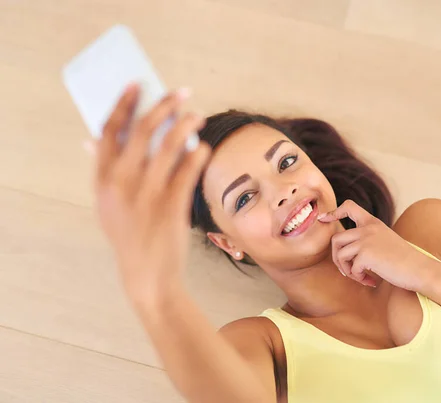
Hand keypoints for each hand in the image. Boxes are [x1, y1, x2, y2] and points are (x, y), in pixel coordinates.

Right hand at [93, 84, 209, 303]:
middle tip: (181, 93)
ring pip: (169, 146)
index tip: (138, 84)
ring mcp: (147, 194)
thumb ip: (106, 172)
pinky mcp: (172, 205)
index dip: (124, 104)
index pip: (109, 131)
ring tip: (197, 115)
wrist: (147, 274)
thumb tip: (94, 139)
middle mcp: (122, 183)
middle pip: (142, 131)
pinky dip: (197, 154)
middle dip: (163, 105)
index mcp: (102, 180)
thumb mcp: (108, 205)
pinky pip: (188, 170)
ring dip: (186, 124)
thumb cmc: (129, 236)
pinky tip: (204, 148)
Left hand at [318, 200, 433, 290]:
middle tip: (349, 271)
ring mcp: (366, 240)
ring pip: (340, 255)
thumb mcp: (385, 241)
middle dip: (337, 258)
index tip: (324, 219)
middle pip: (336, 239)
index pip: (349, 206)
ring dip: (347, 270)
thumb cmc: (404, 261)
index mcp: (373, 223)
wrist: (420, 270)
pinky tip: (371, 281)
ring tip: (361, 277)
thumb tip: (344, 252)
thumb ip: (368, 240)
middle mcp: (368, 228)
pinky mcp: (367, 254)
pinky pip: (351, 268)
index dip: (334, 212)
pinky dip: (359, 277)